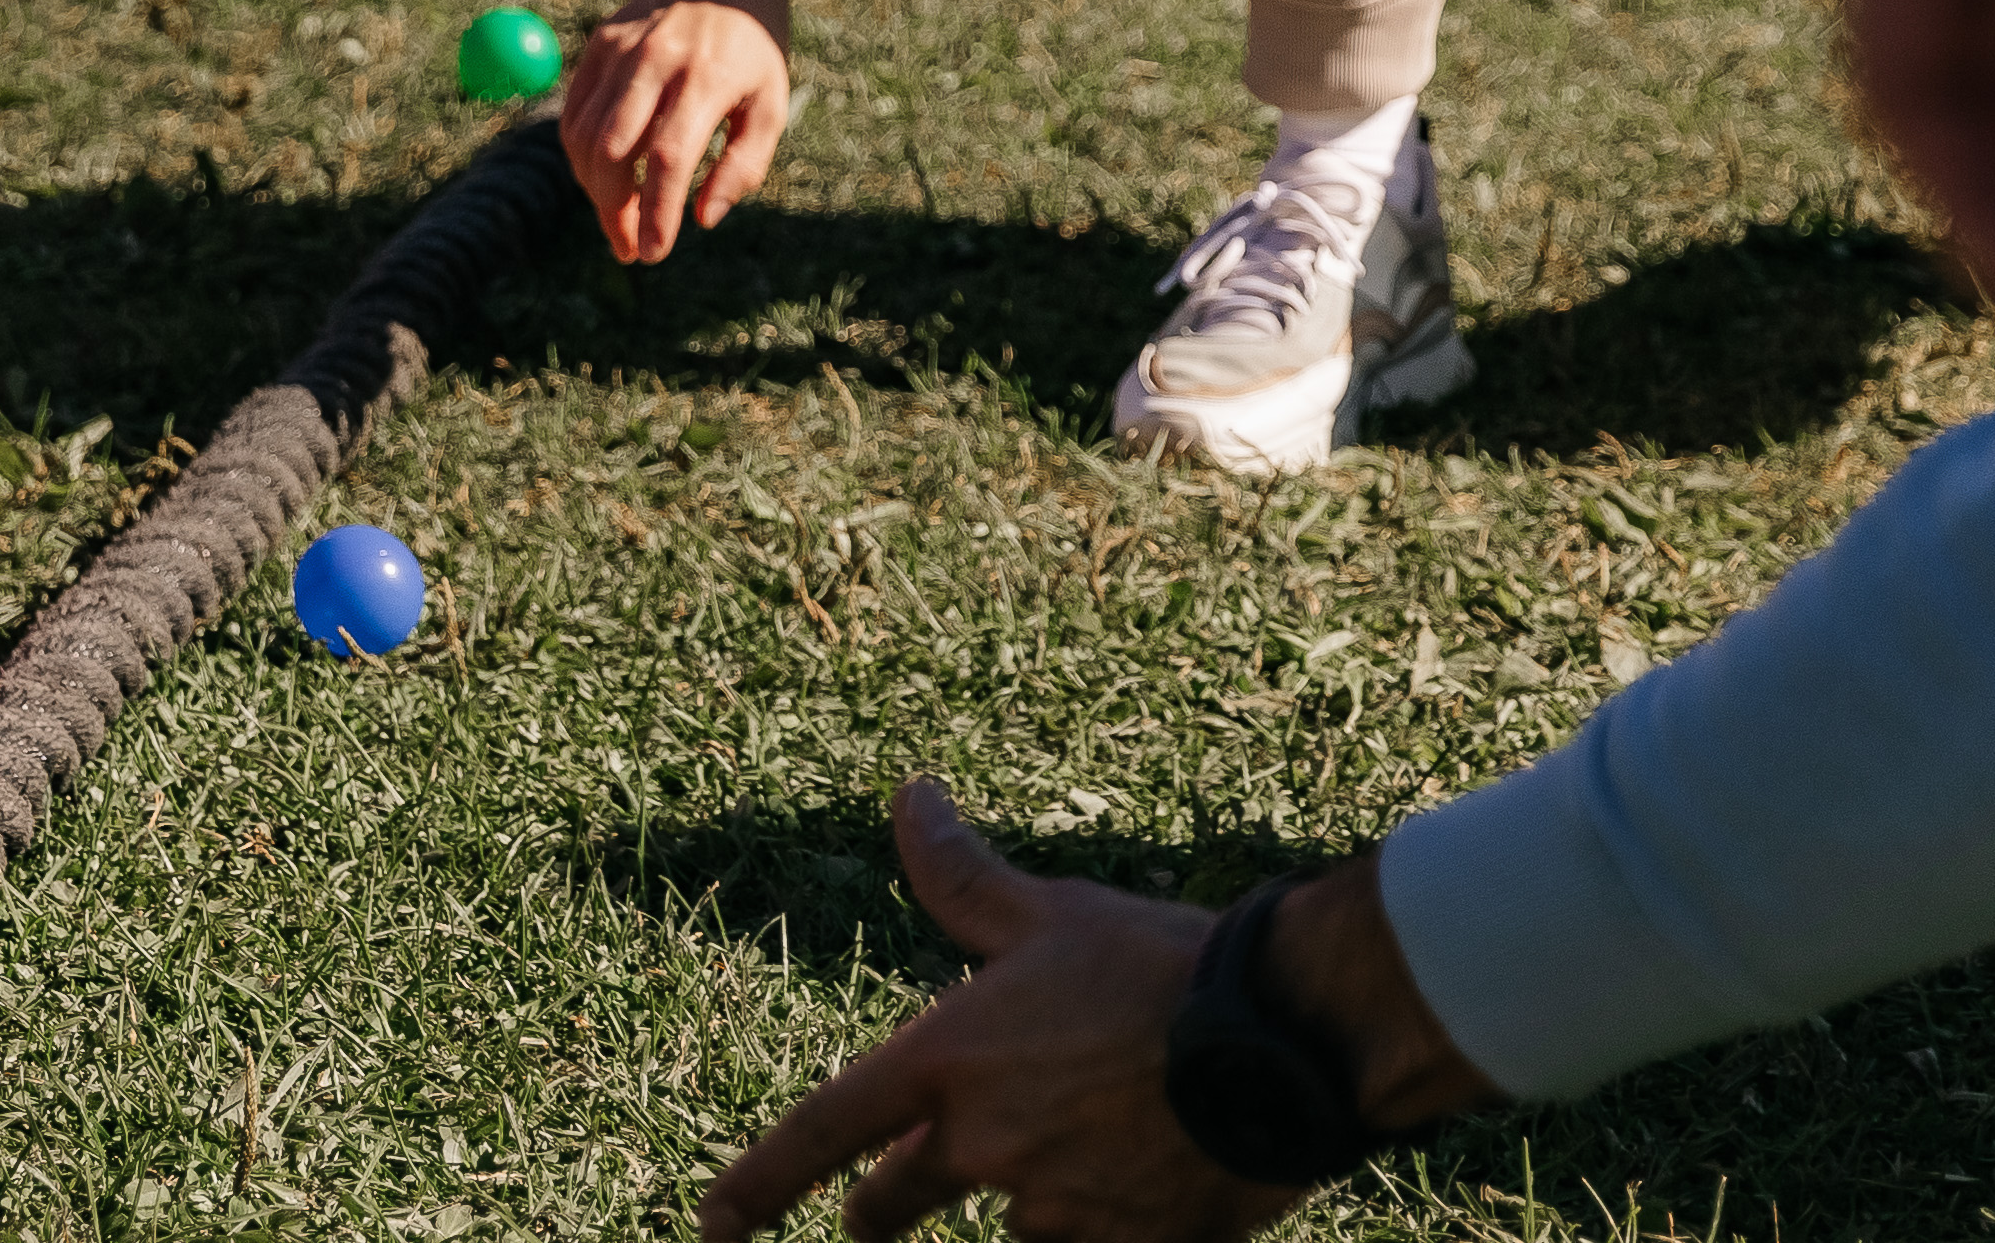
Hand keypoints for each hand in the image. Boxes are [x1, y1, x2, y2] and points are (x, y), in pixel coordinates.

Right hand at [563, 0, 789, 265]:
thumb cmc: (755, 50)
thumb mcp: (771, 106)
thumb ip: (743, 166)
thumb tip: (703, 219)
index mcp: (706, 78)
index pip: (667, 158)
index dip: (655, 212)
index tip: (652, 253)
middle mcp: (655, 60)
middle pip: (612, 149)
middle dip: (614, 210)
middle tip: (631, 247)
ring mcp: (619, 49)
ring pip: (583, 133)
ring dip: (593, 188)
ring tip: (619, 215)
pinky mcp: (598, 44)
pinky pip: (574, 110)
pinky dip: (581, 153)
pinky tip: (604, 176)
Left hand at [701, 798, 1456, 1239]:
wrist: (1283, 1040)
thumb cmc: (1157, 966)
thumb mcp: (1047, 914)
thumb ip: (962, 875)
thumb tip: (908, 795)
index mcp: (945, 1066)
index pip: (823, 1133)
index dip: (758, 1184)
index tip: (712, 1225)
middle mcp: (983, 1149)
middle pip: (897, 1205)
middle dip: (878, 1217)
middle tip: (867, 1223)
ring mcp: (1055, 1212)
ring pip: (1014, 1227)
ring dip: (1030, 1202)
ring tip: (1086, 1151)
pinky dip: (1103, 1226)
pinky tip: (1145, 1190)